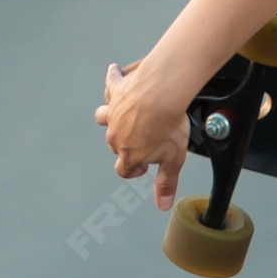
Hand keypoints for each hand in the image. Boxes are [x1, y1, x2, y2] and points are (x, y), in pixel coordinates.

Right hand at [95, 57, 191, 211]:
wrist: (163, 92)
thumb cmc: (169, 124)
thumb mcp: (173, 159)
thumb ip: (166, 183)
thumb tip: (163, 205)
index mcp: (128, 153)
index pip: (123, 170)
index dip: (133, 170)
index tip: (144, 167)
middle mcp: (116, 134)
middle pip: (114, 143)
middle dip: (124, 144)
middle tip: (141, 139)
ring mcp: (114, 111)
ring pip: (103, 116)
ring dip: (108, 116)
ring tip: (116, 113)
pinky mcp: (118, 89)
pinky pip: (111, 83)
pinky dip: (112, 78)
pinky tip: (114, 71)